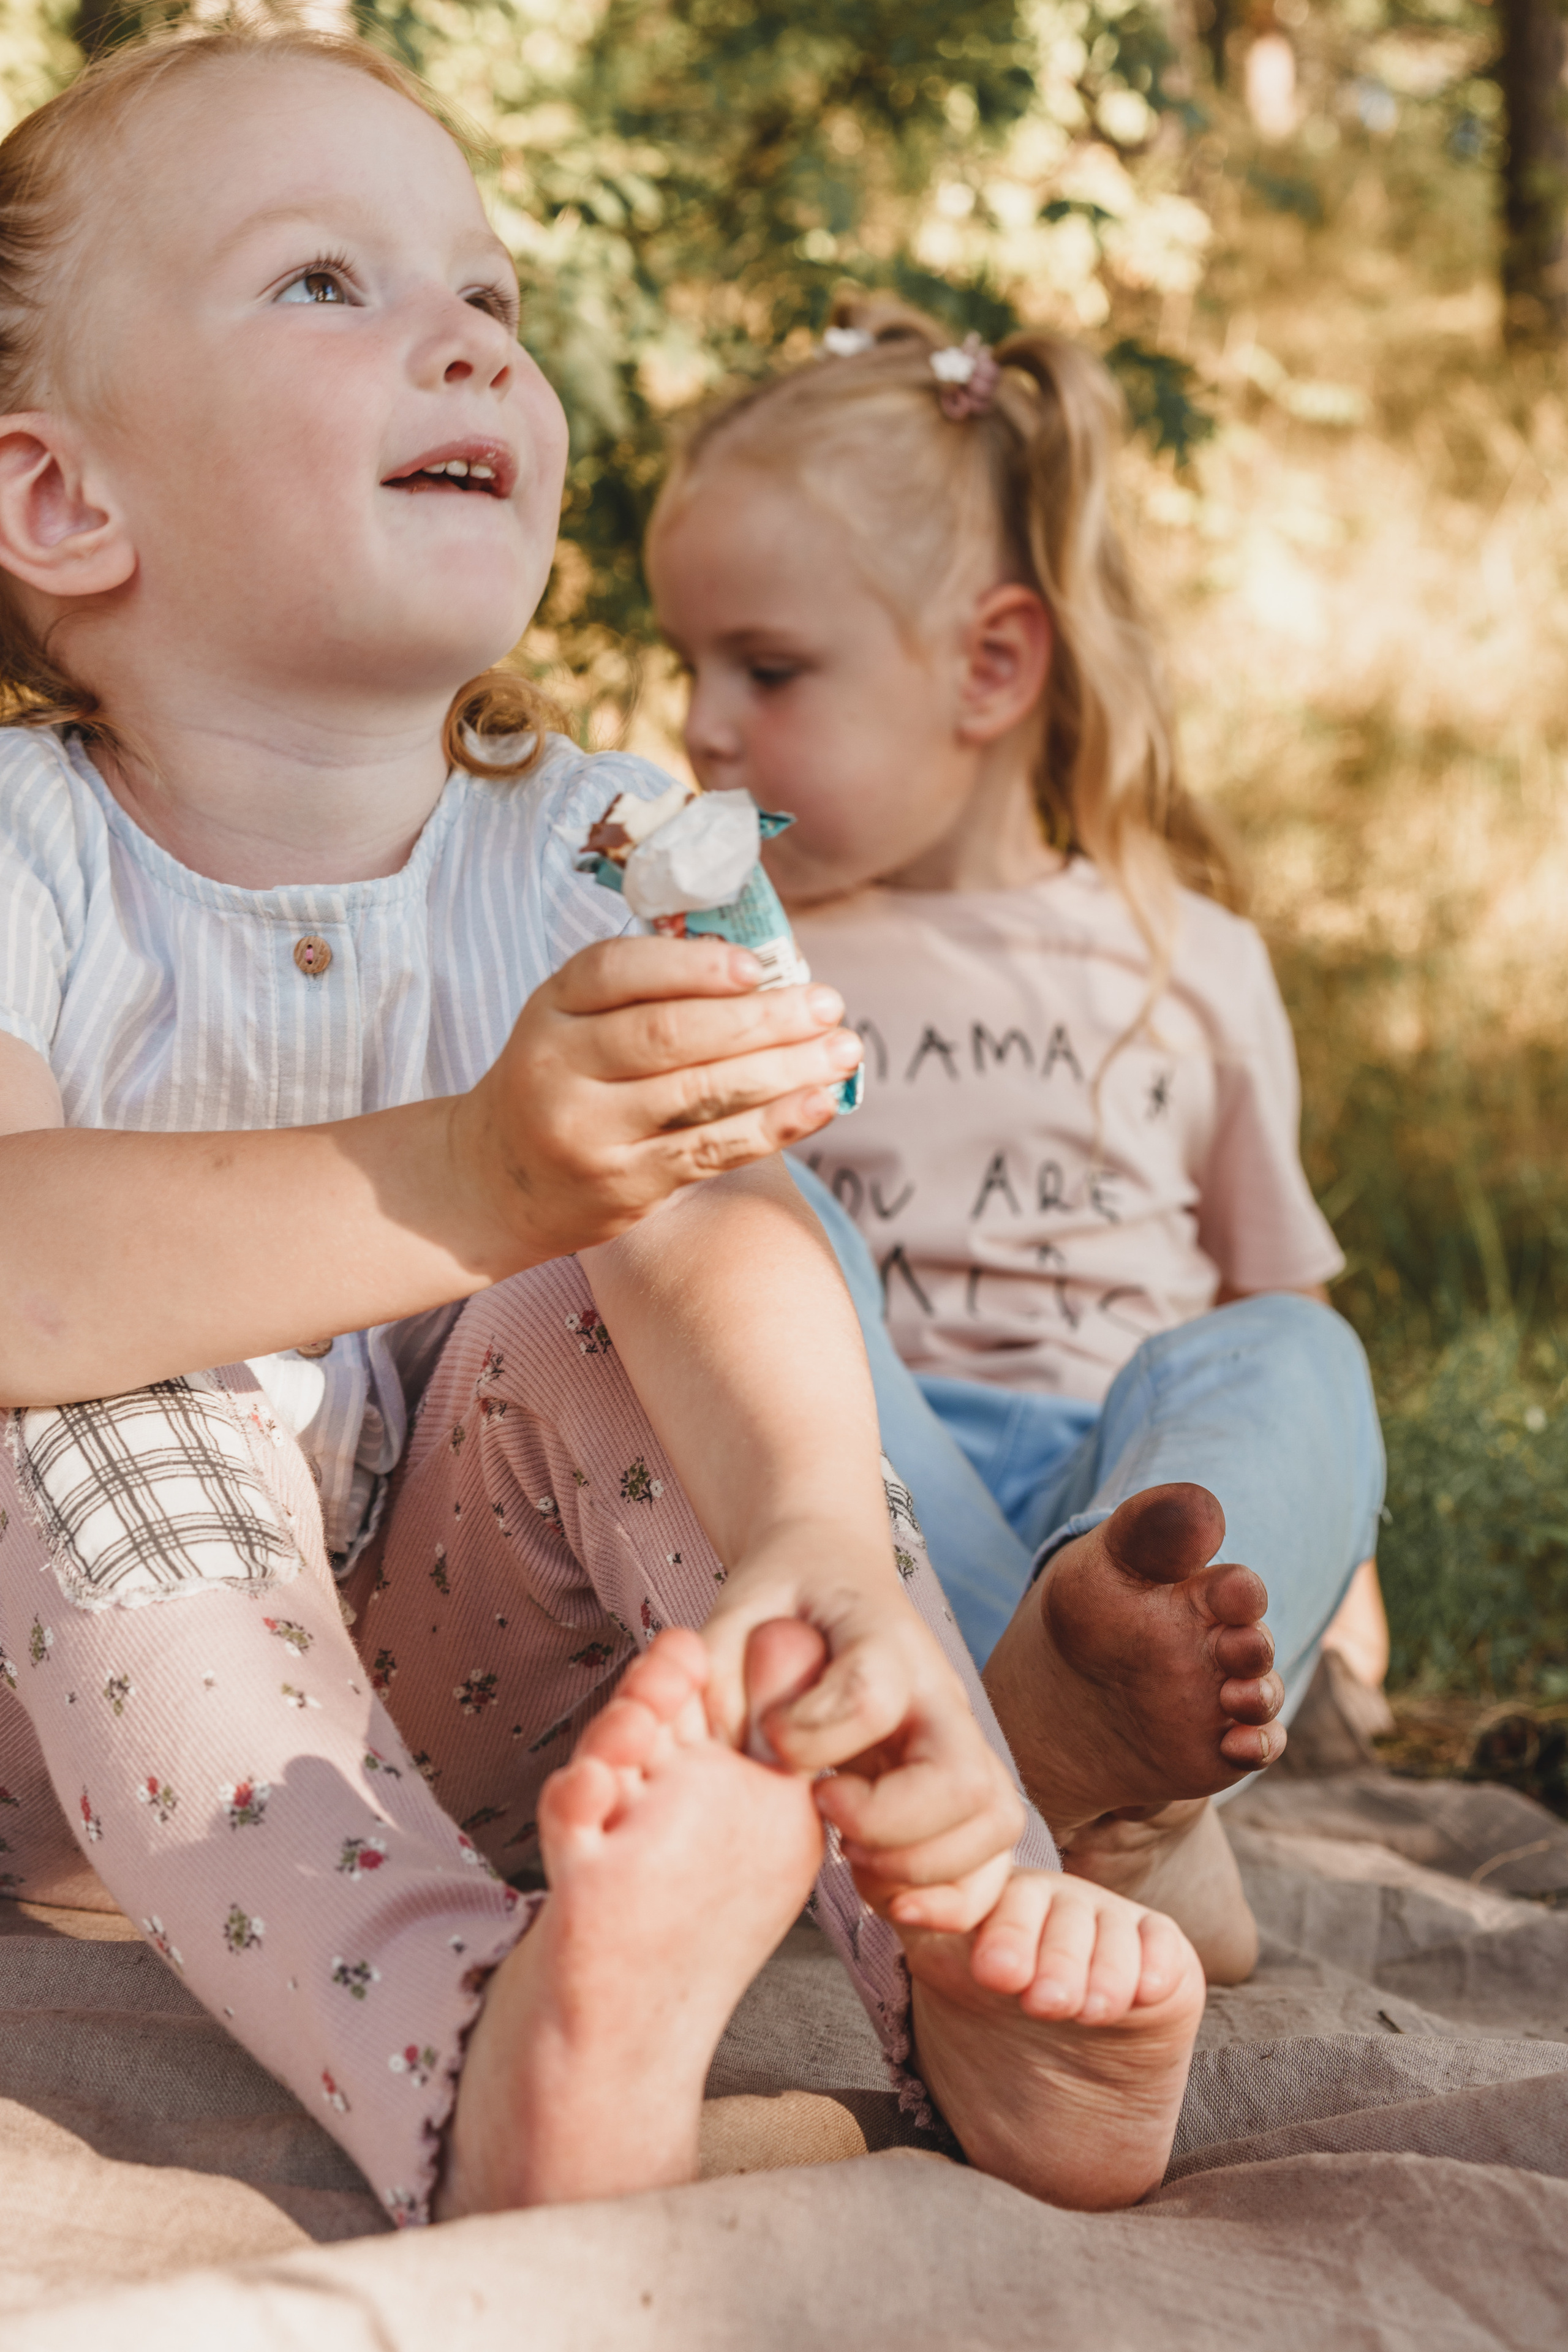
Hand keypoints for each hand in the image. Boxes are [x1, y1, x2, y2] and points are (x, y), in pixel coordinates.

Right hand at [449, 935, 862, 1265]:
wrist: (493, 1183)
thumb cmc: (558, 1083)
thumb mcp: (571, 1022)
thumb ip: (643, 995)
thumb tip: (763, 973)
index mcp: (550, 1009)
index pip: (617, 971)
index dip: (692, 966)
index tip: (757, 967)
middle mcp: (560, 1068)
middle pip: (670, 1033)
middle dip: (761, 1017)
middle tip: (828, 1004)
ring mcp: (589, 1132)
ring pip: (699, 1092)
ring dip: (784, 1068)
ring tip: (842, 1050)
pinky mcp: (623, 1184)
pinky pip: (709, 1150)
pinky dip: (771, 1124)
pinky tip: (817, 1103)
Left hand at [703, 1531, 1025, 1934]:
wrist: (829, 1576)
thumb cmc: (781, 1604)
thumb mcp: (736, 1617)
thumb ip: (724, 1677)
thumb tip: (748, 1755)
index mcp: (881, 1640)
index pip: (871, 1696)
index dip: (815, 1734)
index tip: (774, 1739)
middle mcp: (938, 1694)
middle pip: (964, 1782)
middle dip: (887, 1825)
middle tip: (823, 1810)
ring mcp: (960, 1741)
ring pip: (994, 1822)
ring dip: (921, 1865)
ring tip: (851, 1853)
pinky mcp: (964, 1784)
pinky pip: (994, 1859)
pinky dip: (947, 1895)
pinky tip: (876, 1880)